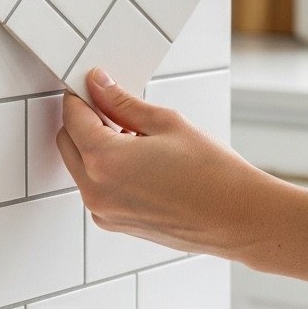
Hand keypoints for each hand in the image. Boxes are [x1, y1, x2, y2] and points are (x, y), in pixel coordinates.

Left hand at [56, 68, 269, 258]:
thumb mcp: (166, 123)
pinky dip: (106, 170)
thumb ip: (123, 103)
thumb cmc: (212, 174)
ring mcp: (104, 212)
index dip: (81, 96)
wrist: (238, 218)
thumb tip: (100, 85)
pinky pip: (97, 188)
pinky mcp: (116, 224)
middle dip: (83, 121)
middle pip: (68, 143)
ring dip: (95, 147)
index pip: (73, 117)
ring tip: (137, 136)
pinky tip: (141, 161)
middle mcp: (96, 191)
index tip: (93, 84)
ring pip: (81, 167)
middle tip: (113, 106)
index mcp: (105, 161)